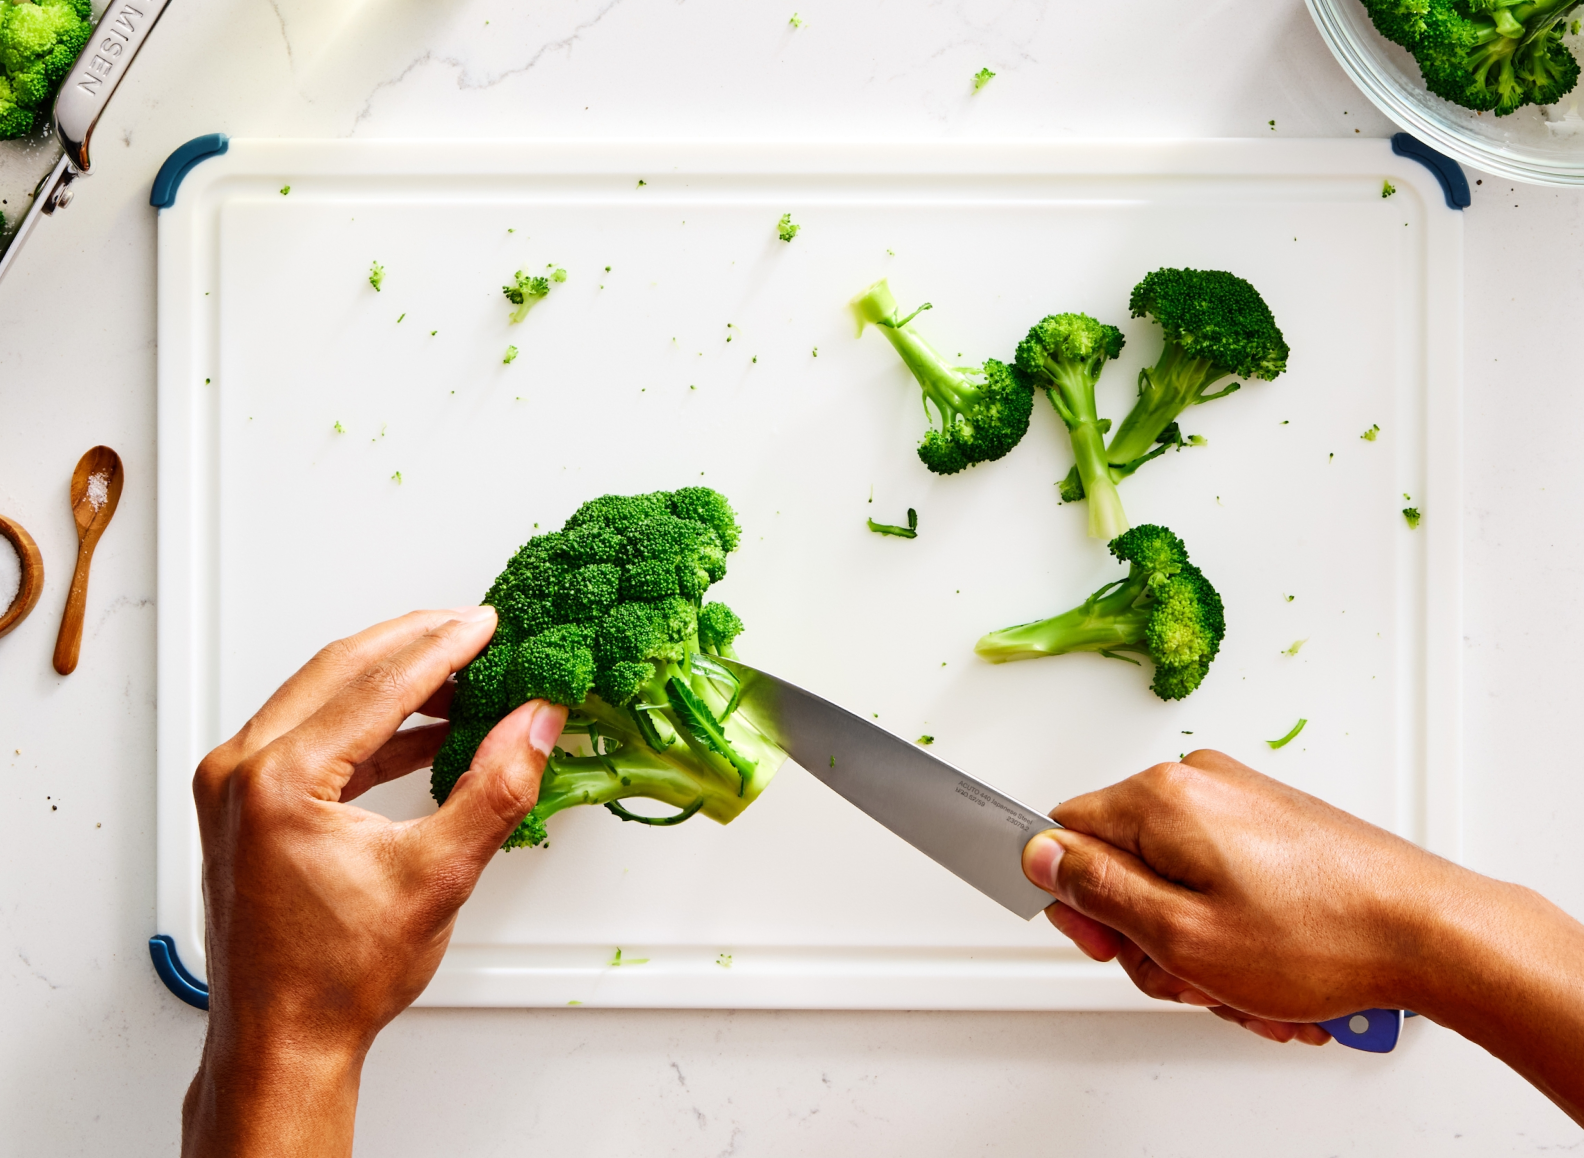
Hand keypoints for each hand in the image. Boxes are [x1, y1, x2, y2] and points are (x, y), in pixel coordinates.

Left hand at [182, 608, 566, 1156]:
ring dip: (393, 679)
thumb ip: (495, 788)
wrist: (283, 1042)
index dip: (444, 647)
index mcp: (276, 781)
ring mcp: (234, 785)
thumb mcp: (438, 877)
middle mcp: (240, 771)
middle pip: (340, 670)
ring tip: (461, 674)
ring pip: (322, 694)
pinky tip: (423, 728)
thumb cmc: (335, 979)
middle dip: (415, 643)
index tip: (487, 624)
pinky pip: (312, 733)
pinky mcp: (244, 802)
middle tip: (475, 628)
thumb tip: (534, 723)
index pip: (376, 686)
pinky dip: (370, 722)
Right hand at [1021, 749, 1459, 1043]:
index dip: (1077, 905)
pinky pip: (1221, 881)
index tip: (1110, 945)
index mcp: (1159, 798)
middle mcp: (1197, 784)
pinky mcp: (1273, 824)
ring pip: (1175, 885)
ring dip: (1199, 948)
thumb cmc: (1322, 934)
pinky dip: (1234, 931)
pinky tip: (1268, 972)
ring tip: (1245, 986)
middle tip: (1191, 976)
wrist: (1431, 932)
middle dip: (1149, 937)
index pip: (1063, 835)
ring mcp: (1240, 801)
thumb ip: (1096, 892)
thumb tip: (1037, 856)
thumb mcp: (1180, 935)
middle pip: (1121, 867)